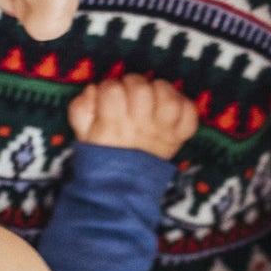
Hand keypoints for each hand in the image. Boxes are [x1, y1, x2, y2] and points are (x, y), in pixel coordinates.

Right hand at [67, 75, 198, 160]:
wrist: (123, 187)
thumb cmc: (102, 155)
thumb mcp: (83, 134)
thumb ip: (81, 109)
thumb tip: (93, 90)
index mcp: (113, 124)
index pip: (112, 90)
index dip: (108, 87)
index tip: (107, 95)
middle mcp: (140, 126)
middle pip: (141, 89)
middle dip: (131, 83)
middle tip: (128, 93)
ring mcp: (163, 131)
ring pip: (168, 99)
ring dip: (160, 90)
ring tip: (152, 95)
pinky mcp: (179, 137)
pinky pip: (189, 115)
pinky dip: (184, 105)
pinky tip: (171, 105)